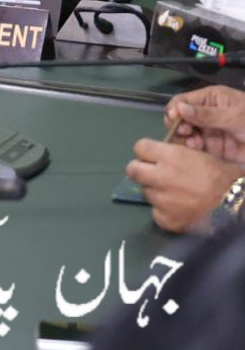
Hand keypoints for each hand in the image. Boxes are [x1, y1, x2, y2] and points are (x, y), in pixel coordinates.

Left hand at [126, 137, 243, 232]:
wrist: (238, 207)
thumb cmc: (226, 180)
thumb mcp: (203, 156)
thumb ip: (177, 153)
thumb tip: (162, 153)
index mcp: (170, 157)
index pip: (139, 147)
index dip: (147, 152)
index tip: (154, 157)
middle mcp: (160, 177)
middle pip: (132, 169)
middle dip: (141, 170)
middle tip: (155, 175)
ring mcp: (161, 200)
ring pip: (146, 192)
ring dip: (156, 192)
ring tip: (177, 195)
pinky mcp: (165, 220)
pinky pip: (156, 212)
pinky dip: (165, 212)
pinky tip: (181, 210)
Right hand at [166, 86, 244, 162]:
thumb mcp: (235, 116)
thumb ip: (207, 114)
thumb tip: (179, 108)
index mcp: (211, 99)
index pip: (183, 100)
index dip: (175, 109)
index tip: (173, 120)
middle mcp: (207, 114)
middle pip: (181, 118)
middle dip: (178, 125)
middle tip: (184, 133)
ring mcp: (210, 131)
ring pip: (186, 134)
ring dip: (184, 138)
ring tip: (193, 143)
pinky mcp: (214, 148)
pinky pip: (196, 148)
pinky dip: (192, 149)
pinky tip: (196, 149)